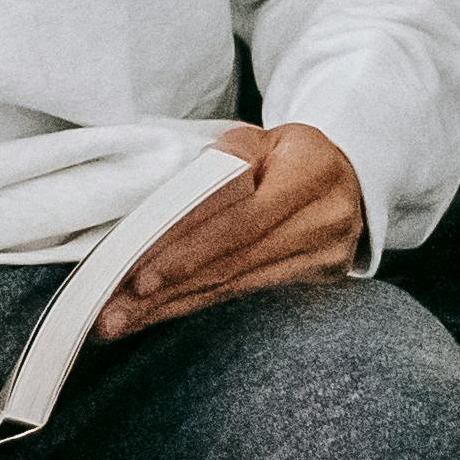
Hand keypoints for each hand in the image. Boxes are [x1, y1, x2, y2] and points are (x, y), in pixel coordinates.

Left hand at [97, 123, 366, 340]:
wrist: (346, 174)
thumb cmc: (289, 152)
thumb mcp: (261, 138)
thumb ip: (221, 163)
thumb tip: (165, 203)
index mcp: (314, 174)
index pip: (243, 220)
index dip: (192, 250)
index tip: (141, 278)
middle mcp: (327, 221)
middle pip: (235, 262)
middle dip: (169, 289)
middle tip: (113, 314)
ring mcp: (327, 257)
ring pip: (235, 286)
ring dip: (173, 306)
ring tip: (124, 321)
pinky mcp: (318, 281)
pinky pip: (245, 294)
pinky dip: (197, 303)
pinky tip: (158, 315)